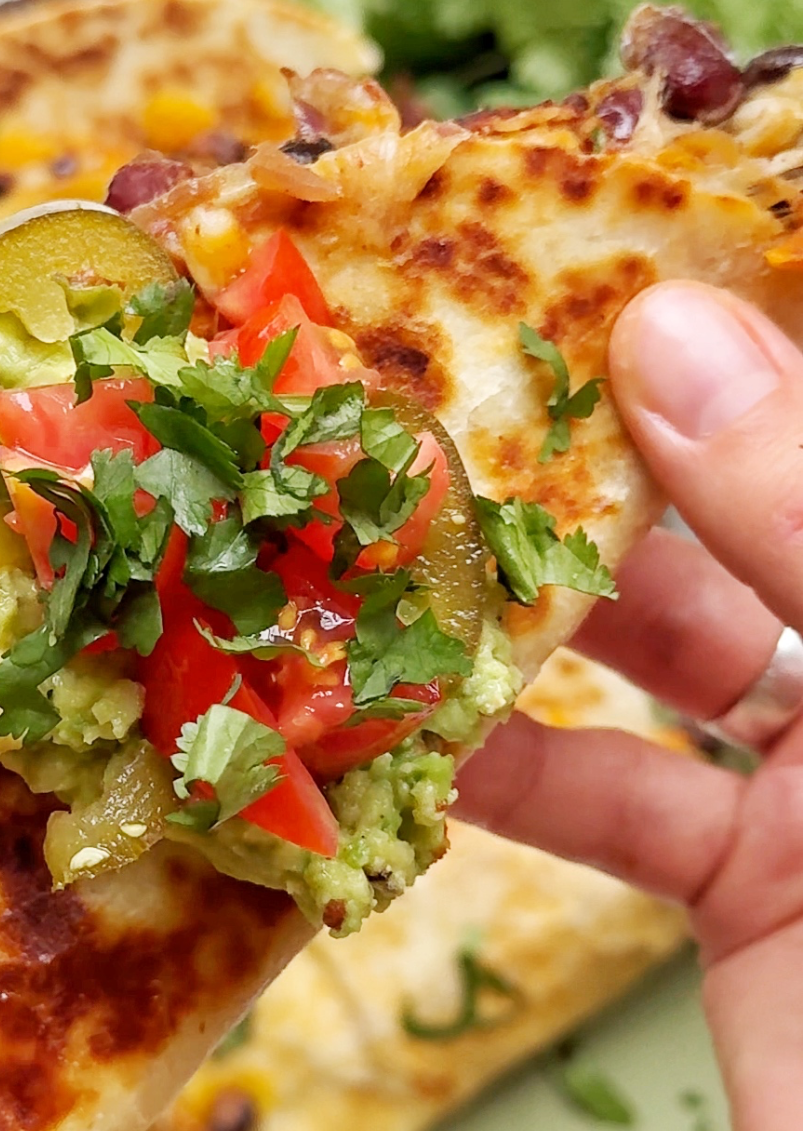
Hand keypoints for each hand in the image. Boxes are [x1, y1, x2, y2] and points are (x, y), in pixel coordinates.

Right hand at [459, 280, 802, 1130]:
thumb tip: (671, 336)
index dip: (729, 309)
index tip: (592, 235)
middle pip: (727, 500)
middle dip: (582, 441)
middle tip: (434, 374)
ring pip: (648, 642)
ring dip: (514, 598)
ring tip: (381, 529)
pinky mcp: (749, 894)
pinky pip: (608, 798)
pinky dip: (502, 763)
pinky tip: (404, 726)